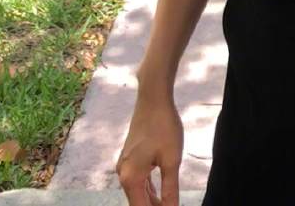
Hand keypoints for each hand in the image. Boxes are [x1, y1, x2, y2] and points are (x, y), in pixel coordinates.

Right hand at [116, 90, 182, 204]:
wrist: (153, 98)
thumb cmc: (164, 127)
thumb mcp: (171, 160)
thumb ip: (170, 189)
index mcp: (130, 179)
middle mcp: (123, 174)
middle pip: (138, 202)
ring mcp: (125, 165)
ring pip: (138, 192)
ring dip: (152, 201)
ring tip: (168, 204)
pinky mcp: (130, 157)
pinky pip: (138, 180)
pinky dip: (149, 189)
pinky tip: (159, 194)